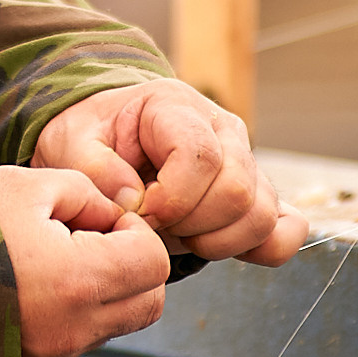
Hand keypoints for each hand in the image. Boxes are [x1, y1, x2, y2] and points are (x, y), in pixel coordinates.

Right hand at [0, 164, 170, 356]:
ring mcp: (51, 356)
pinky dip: (72, 314)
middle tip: (89, 237)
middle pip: (148, 303)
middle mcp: (74, 329)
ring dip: (103, 291)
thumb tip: (111, 215)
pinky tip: (30, 285)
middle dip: (133, 265)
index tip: (100, 217)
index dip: (136, 231)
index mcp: (79, 280)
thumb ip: (83, 192)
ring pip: (114, 324)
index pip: (154, 262)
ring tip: (51, 259)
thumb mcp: (22, 185)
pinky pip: (76, 341)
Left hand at [31, 80, 307, 266]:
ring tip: (176, 234)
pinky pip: (287, 229)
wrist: (109, 137)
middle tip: (155, 226)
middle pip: (237, 189)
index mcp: (175, 108)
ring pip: (261, 214)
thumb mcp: (71, 143)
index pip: (200, 156)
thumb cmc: (91, 138)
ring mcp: (246, 161)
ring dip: (216, 241)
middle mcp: (223, 129)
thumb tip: (133, 200)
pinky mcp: (258, 194)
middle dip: (191, 224)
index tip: (139, 213)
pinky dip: (259, 248)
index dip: (171, 198)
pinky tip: (213, 245)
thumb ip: (93, 169)